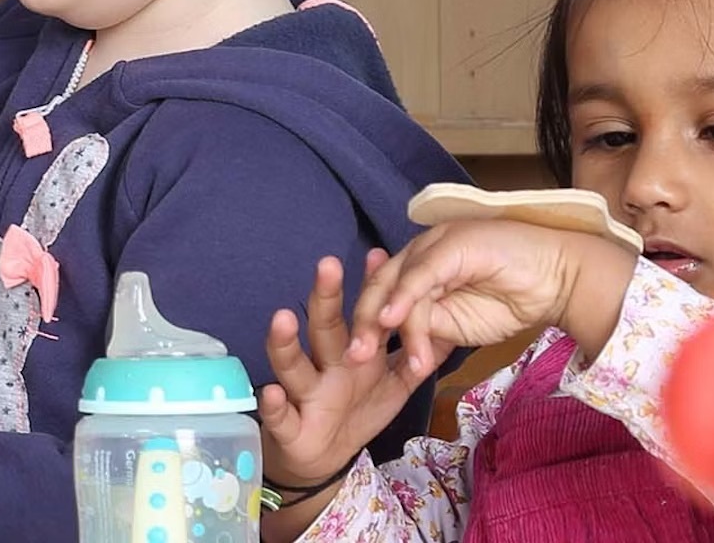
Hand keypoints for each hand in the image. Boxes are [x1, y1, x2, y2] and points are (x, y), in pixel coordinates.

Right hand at [260, 250, 424, 489]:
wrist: (325, 458)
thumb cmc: (358, 410)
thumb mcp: (393, 384)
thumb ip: (412, 355)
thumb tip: (443, 323)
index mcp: (350, 352)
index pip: (360, 314)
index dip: (368, 287)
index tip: (379, 256)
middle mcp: (324, 364)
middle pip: (324, 327)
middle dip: (326, 297)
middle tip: (328, 265)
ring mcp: (304, 392)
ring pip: (292, 363)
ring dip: (285, 342)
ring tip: (282, 318)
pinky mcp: (289, 426)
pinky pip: (279, 415)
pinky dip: (273, 406)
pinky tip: (270, 392)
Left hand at [364, 220, 635, 377]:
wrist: (558, 279)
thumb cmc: (513, 299)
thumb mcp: (460, 325)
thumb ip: (431, 329)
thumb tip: (406, 349)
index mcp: (419, 270)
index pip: (382, 296)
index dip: (367, 326)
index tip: (356, 361)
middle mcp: (421, 254)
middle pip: (379, 288)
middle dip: (365, 325)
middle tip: (356, 360)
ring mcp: (435, 246)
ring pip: (396, 285)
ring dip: (389, 325)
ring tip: (387, 359)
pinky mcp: (451, 246)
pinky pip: (420, 275)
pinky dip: (405, 298)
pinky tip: (394, 321)